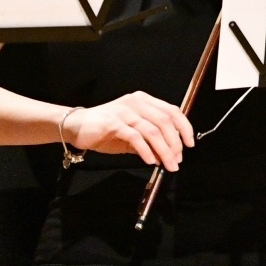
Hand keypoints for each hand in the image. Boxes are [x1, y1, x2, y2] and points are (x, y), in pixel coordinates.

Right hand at [64, 92, 194, 171]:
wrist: (76, 126)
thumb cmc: (104, 130)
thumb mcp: (132, 134)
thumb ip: (150, 141)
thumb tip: (168, 156)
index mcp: (142, 101)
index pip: (172, 111)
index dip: (184, 128)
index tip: (189, 145)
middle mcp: (135, 102)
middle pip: (165, 122)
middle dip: (175, 143)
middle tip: (177, 160)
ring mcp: (124, 112)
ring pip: (152, 131)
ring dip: (164, 150)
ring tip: (167, 165)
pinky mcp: (113, 123)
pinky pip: (135, 137)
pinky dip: (146, 150)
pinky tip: (150, 161)